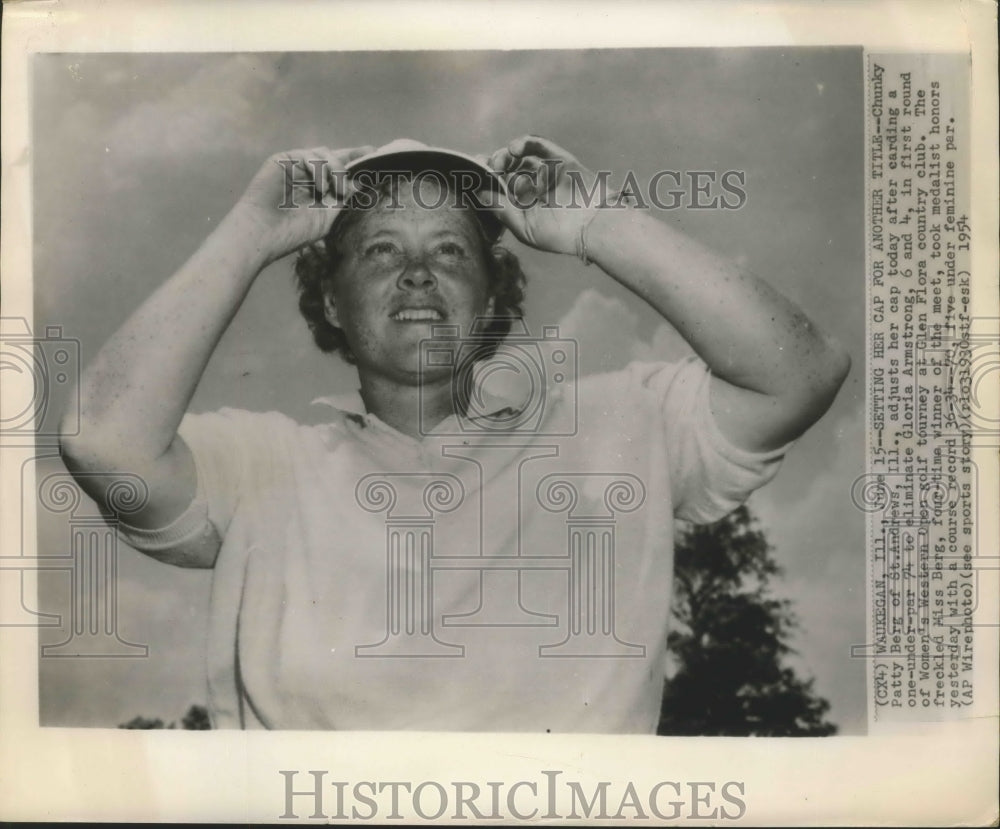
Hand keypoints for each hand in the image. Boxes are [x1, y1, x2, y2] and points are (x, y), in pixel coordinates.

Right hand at [229, 145, 373, 265]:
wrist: (264, 233)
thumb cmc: (294, 231)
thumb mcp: (328, 215)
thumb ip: (344, 199)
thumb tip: (361, 184)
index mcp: (321, 187)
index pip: (342, 168)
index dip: (358, 159)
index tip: (375, 152)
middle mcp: (309, 174)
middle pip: (336, 157)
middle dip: (350, 163)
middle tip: (355, 181)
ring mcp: (296, 166)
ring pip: (325, 154)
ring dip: (335, 170)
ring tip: (336, 192)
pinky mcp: (283, 160)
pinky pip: (309, 156)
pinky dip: (319, 169)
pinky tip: (320, 188)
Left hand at [484, 135, 601, 255]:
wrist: (594, 226)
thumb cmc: (560, 234)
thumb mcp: (523, 226)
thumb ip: (500, 208)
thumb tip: (477, 191)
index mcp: (524, 205)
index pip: (500, 186)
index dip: (486, 177)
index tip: (472, 172)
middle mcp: (534, 187)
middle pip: (507, 168)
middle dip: (494, 165)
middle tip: (488, 167)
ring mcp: (547, 172)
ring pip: (520, 156)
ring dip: (506, 155)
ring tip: (501, 161)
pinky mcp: (559, 159)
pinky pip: (539, 145)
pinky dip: (525, 143)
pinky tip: (514, 149)